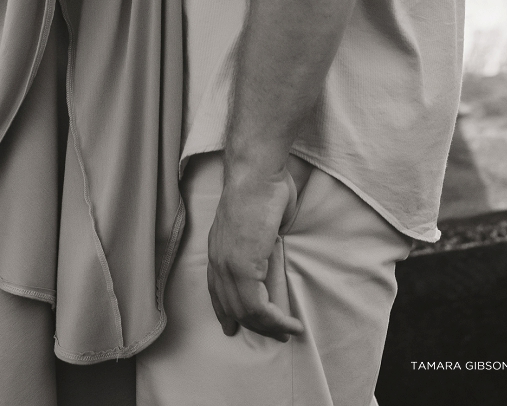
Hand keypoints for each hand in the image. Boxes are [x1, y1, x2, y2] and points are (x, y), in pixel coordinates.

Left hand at [207, 164, 305, 341]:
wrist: (257, 173)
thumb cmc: (263, 187)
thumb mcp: (259, 222)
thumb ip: (261, 241)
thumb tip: (272, 247)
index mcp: (218, 247)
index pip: (216, 289)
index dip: (224, 310)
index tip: (231, 325)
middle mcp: (218, 259)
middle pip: (232, 305)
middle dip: (253, 325)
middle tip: (275, 334)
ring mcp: (228, 265)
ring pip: (246, 312)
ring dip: (270, 327)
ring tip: (288, 331)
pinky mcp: (243, 268)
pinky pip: (258, 307)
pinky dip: (276, 320)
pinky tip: (290, 323)